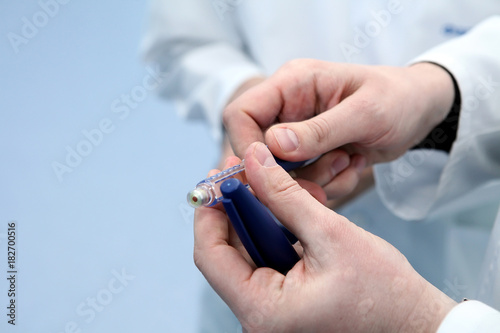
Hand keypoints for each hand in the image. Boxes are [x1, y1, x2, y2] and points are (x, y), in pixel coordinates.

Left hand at [194, 143, 455, 331]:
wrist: (417, 326)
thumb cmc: (385, 293)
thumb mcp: (330, 235)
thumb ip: (285, 195)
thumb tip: (254, 161)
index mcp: (263, 310)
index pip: (211, 256)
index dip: (210, 212)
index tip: (217, 177)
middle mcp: (260, 317)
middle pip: (228, 253)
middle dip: (238, 208)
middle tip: (249, 170)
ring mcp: (273, 313)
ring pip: (249, 255)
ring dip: (260, 218)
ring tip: (276, 186)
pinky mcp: (287, 305)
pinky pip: (268, 264)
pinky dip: (276, 235)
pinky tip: (291, 212)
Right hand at [223, 60, 454, 199]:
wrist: (419, 111)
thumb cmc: (398, 99)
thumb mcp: (365, 113)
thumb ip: (320, 130)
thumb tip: (273, 146)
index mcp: (293, 83)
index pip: (242, 114)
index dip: (247, 147)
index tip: (272, 173)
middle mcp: (288, 109)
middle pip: (258, 151)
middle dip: (291, 173)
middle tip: (327, 176)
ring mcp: (298, 134)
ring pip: (282, 174)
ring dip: (315, 179)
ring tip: (349, 161)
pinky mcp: (310, 154)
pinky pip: (305, 182)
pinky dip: (328, 184)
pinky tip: (353, 165)